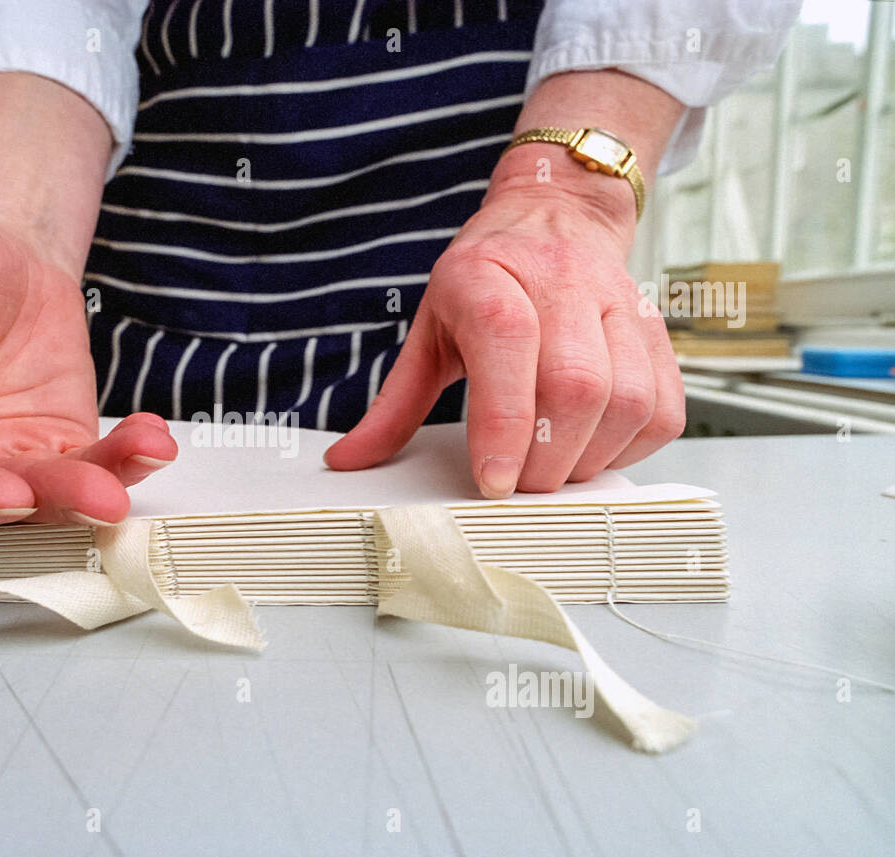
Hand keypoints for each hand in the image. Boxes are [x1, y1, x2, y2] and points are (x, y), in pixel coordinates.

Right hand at [0, 202, 176, 531]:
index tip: (1, 490)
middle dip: (42, 507)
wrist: (3, 238)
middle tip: (90, 497)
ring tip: (133, 465)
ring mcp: (7, 462)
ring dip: (94, 491)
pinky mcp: (62, 449)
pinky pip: (96, 468)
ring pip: (49, 499)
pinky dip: (128, 461)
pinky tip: (154, 439)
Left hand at [325, 145, 683, 496]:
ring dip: (589, 457)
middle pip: (576, 386)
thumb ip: (393, 403)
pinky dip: (630, 447)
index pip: (508, 344)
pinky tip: (593, 449)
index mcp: (489, 277)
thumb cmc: (488, 279)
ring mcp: (620, 305)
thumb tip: (347, 460)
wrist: (554, 214)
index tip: (493, 481)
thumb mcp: (428, 330)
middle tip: (517, 485)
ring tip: (553, 468)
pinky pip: (664, 407)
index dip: (504, 421)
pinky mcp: (658, 331)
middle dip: (545, 458)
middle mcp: (562, 283)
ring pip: (627, 400)